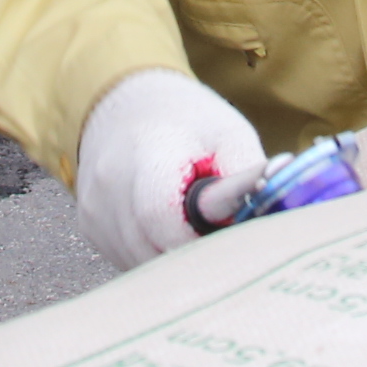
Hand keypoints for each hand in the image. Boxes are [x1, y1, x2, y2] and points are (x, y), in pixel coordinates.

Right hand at [71, 68, 264, 270]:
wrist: (123, 101)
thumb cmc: (185, 119)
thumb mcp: (228, 133)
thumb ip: (247, 176)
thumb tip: (277, 211)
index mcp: (147, 157)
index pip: (166, 220)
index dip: (204, 242)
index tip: (234, 244)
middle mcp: (111, 188)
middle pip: (156, 251)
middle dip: (197, 255)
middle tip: (224, 240)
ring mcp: (95, 212)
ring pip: (143, 264)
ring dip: (177, 259)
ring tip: (198, 230)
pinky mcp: (89, 228)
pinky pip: (129, 260)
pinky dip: (156, 254)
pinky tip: (171, 231)